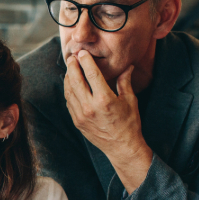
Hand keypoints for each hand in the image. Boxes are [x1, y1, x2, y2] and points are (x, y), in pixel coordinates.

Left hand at [64, 51, 152, 170]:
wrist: (121, 147)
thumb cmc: (129, 123)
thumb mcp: (130, 100)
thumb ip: (124, 82)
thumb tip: (127, 66)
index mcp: (104, 100)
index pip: (92, 75)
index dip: (86, 62)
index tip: (82, 53)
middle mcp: (90, 107)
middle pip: (76, 81)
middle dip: (72, 67)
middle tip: (71, 58)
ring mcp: (80, 115)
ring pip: (69, 92)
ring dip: (68, 78)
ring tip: (70, 68)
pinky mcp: (77, 122)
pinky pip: (69, 103)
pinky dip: (68, 91)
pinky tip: (70, 84)